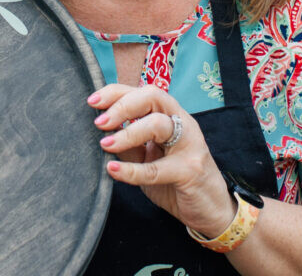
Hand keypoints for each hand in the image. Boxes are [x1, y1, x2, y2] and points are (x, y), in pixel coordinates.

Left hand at [88, 84, 236, 236]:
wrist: (210, 210)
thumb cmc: (174, 179)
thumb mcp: (147, 157)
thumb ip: (129, 142)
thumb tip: (99, 129)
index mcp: (170, 115)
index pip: (142, 91)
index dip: (115, 93)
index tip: (92, 102)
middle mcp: (182, 122)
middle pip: (152, 97)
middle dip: (122, 106)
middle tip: (99, 123)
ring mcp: (189, 144)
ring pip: (158, 125)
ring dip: (128, 133)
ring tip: (105, 145)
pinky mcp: (191, 170)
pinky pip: (157, 168)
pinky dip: (131, 170)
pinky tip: (113, 170)